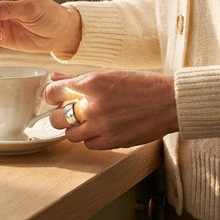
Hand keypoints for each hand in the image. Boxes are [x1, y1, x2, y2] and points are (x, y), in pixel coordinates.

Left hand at [44, 70, 176, 149]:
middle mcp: (94, 106)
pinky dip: (90, 138)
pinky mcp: (112, 142)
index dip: (51, 95)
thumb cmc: (141, 85)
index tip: (55, 97)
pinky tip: (100, 129)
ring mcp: (102, 126)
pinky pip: (88, 145)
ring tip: (88, 121)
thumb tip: (54, 76)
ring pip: (70, 135)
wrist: (168, 102)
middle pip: (56, 118)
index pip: (52, 92)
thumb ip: (78, 77)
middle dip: (60, 115)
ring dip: (75, 128)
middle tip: (69, 111)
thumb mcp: (108, 74)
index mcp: (92, 83)